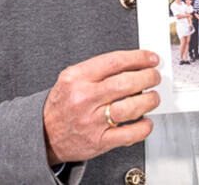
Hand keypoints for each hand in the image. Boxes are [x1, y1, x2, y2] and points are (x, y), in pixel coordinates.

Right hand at [43, 50, 161, 164]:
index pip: (115, 61)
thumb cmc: (64, 104)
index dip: (139, 58)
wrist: (44, 133)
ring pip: (130, 107)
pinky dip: (144, 127)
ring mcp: (91, 121)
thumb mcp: (72, 79)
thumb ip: (100, 70)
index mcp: (76, 78)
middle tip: (154, 77)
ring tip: (153, 97)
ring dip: (149, 100)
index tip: (151, 59)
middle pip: (125, 83)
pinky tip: (146, 121)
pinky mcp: (99, 141)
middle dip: (148, 77)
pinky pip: (129, 134)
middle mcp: (83, 99)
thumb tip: (136, 64)